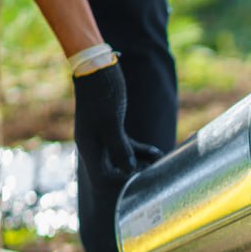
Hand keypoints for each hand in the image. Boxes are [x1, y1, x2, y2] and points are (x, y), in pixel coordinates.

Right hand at [72, 61, 160, 186]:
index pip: (102, 178)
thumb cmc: (102, 94)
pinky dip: (141, 150)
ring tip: (160, 161)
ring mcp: (102, 137)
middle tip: (155, 173)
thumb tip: (129, 171)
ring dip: (142, 162)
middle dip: (134, 174)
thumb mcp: (112, 123)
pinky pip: (127, 145)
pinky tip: (157, 152)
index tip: (140, 177)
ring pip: (123, 158)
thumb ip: (119, 148)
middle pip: (113, 171)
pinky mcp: (111, 127)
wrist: (96, 68)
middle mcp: (94, 145)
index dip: (121, 183)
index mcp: (89, 147)